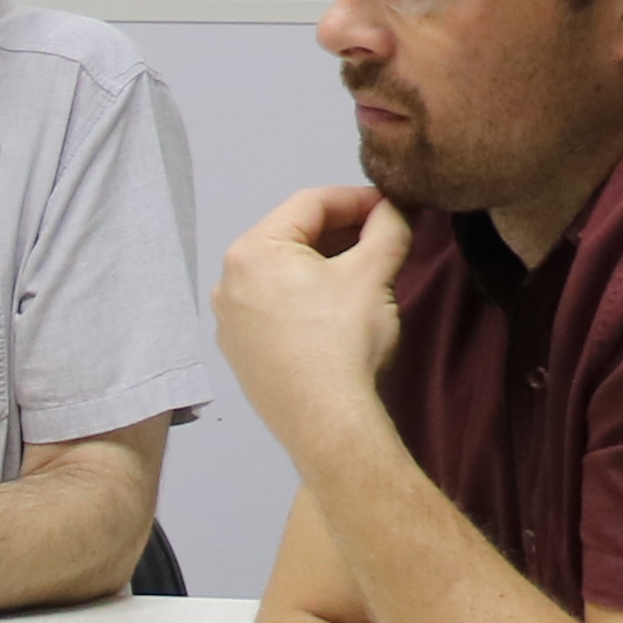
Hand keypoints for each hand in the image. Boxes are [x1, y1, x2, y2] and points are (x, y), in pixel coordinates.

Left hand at [215, 184, 413, 454]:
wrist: (327, 424)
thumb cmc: (345, 342)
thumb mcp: (374, 272)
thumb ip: (388, 225)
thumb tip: (395, 207)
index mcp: (252, 251)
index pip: (311, 202)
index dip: (358, 198)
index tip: (393, 205)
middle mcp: (228, 282)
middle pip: (293, 237)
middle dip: (342, 232)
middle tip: (384, 237)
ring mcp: (230, 321)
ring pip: (284, 273)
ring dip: (326, 264)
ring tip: (366, 271)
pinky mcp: (241, 353)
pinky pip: (275, 308)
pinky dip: (306, 298)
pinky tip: (337, 310)